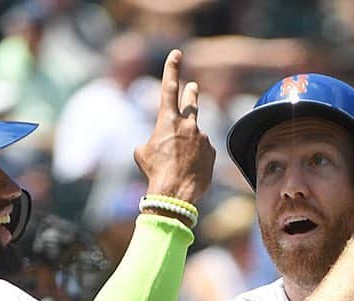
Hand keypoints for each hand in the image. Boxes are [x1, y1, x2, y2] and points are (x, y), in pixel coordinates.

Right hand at [133, 49, 214, 206]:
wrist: (174, 193)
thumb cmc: (155, 172)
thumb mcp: (142, 154)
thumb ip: (152, 141)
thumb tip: (159, 144)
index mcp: (167, 120)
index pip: (169, 88)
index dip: (172, 68)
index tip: (176, 54)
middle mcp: (188, 124)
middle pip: (191, 102)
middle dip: (191, 93)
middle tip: (193, 87)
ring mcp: (202, 137)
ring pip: (195, 136)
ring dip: (188, 146)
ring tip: (180, 161)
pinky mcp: (211, 152)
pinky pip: (203, 152)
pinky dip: (196, 160)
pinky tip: (189, 172)